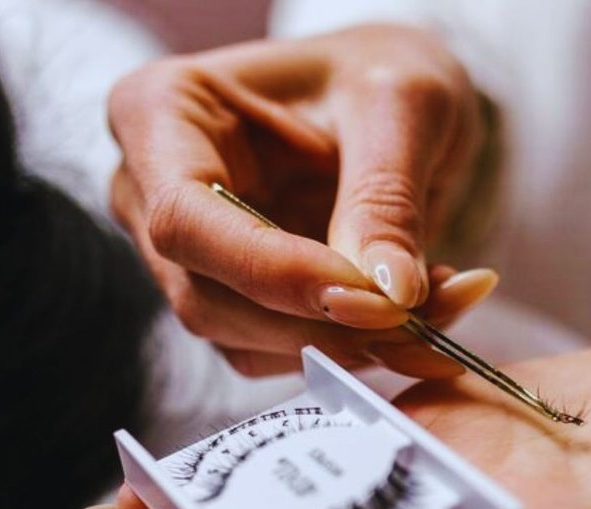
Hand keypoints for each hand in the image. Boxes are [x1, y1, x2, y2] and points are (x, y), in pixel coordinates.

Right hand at [108, 25, 487, 375]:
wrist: (390, 99)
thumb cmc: (379, 74)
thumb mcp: (401, 102)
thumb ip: (386, 195)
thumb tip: (389, 293)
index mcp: (160, 113)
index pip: (187, 220)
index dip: (274, 272)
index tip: (370, 297)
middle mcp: (151, 192)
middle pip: (207, 297)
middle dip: (321, 322)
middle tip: (423, 315)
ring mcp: (187, 255)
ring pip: (243, 341)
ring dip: (347, 343)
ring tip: (439, 303)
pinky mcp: (232, 301)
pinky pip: (282, 352)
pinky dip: (354, 347)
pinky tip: (415, 312)